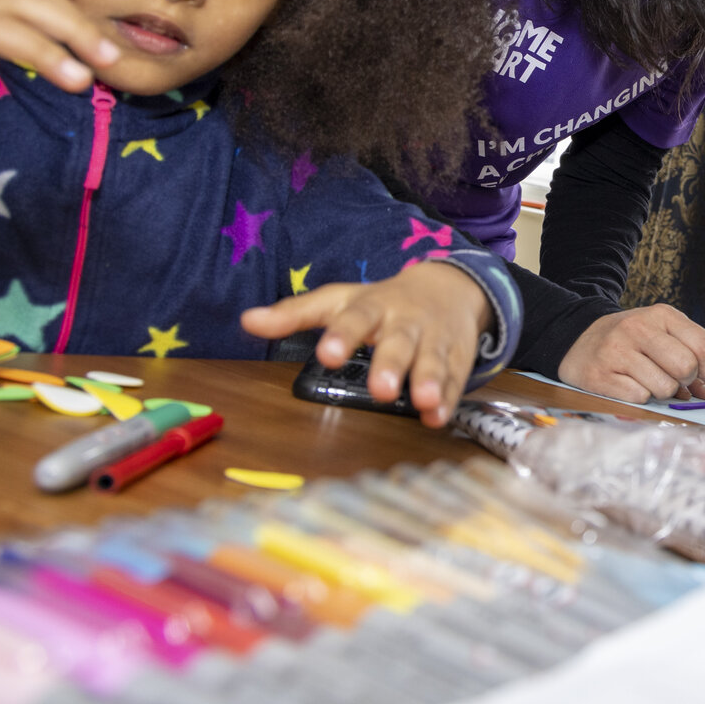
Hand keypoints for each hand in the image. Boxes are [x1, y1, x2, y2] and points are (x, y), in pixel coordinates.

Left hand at [241, 261, 492, 427]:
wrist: (448, 287)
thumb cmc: (382, 301)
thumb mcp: (339, 300)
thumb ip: (295, 314)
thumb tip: (247, 321)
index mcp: (373, 306)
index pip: (357, 317)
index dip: (343, 335)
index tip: (327, 355)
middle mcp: (406, 321)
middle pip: (400, 342)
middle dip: (392, 365)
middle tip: (381, 390)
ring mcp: (435, 338)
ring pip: (433, 359)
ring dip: (430, 380)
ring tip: (423, 402)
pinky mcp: (457, 357)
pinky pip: (456, 378)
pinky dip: (450, 398)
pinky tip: (439, 416)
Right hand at [558, 304, 704, 402]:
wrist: (578, 340)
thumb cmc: (633, 340)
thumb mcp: (667, 331)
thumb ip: (704, 346)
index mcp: (661, 315)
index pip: (704, 348)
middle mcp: (638, 329)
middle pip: (686, 368)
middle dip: (689, 382)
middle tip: (679, 380)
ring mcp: (616, 352)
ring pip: (665, 388)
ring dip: (665, 392)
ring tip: (653, 381)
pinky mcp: (599, 376)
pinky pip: (640, 398)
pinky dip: (643, 398)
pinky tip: (633, 386)